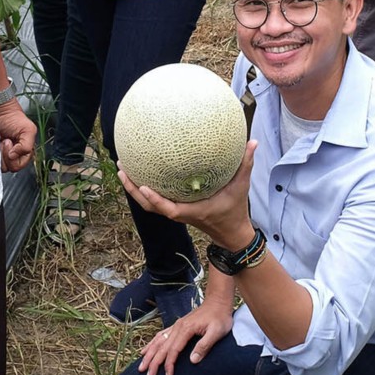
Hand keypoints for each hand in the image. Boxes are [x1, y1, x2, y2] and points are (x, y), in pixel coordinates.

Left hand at [0, 100, 36, 172]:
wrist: (0, 110)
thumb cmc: (14, 118)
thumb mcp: (28, 130)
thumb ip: (27, 146)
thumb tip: (13, 156)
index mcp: (24, 153)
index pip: (18, 166)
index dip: (14, 157)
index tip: (10, 142)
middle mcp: (13, 156)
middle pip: (8, 167)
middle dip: (5, 155)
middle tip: (5, 140)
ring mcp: (1, 155)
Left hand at [121, 141, 257, 248]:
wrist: (231, 232)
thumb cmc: (235, 209)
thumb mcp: (241, 186)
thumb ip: (246, 164)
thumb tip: (252, 142)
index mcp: (191, 211)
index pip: (167, 209)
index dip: (153, 199)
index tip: (142, 185)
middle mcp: (179, 212)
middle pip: (148, 205)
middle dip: (132, 188)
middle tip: (121, 167)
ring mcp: (175, 211)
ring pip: (148, 203)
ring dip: (134, 188)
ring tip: (123, 168)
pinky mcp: (176, 208)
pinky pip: (155, 200)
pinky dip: (144, 189)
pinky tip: (140, 172)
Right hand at [138, 300, 234, 374]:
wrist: (217, 302)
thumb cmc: (219, 317)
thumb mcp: (217, 332)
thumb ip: (204, 345)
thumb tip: (193, 360)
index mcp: (186, 329)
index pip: (173, 350)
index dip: (169, 364)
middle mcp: (177, 327)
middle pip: (162, 347)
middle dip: (153, 363)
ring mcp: (176, 326)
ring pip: (158, 341)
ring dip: (149, 354)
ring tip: (141, 366)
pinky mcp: (177, 326)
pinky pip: (160, 336)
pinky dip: (151, 344)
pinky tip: (145, 350)